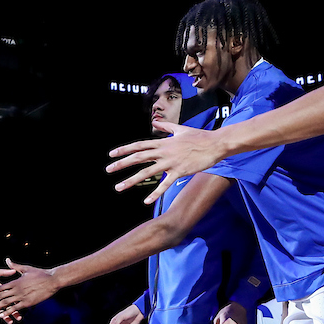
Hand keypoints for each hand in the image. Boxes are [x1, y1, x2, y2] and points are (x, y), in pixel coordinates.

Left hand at [0, 259, 61, 317]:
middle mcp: (16, 290)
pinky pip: (15, 308)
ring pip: (5, 303)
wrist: (52, 280)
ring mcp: (22, 297)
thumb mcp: (26, 268)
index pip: (0, 288)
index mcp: (15, 282)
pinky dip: (8, 312)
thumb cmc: (40, 273)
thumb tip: (7, 259)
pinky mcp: (27, 303)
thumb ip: (14, 266)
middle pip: (0, 296)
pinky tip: (2, 316)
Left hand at [0, 267, 19, 323]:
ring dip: (4, 316)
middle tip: (19, 318)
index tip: (24, 304)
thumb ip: (2, 272)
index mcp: (0, 288)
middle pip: (7, 305)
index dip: (17, 300)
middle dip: (13, 311)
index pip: (10, 295)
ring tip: (10, 322)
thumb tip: (13, 270)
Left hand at [106, 122, 224, 203]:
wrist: (215, 144)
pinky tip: (145, 201)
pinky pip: (164, 184)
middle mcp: (164, 152)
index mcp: (163, 143)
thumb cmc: (199, 136)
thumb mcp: (180, 129)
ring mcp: (171, 163)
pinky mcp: (179, 172)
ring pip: (147, 172)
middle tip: (108, 169)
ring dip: (131, 180)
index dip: (124, 150)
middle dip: (121, 164)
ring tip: (118, 187)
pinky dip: (155, 193)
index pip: (139, 146)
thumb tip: (155, 122)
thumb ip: (166, 127)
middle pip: (138, 158)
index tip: (112, 154)